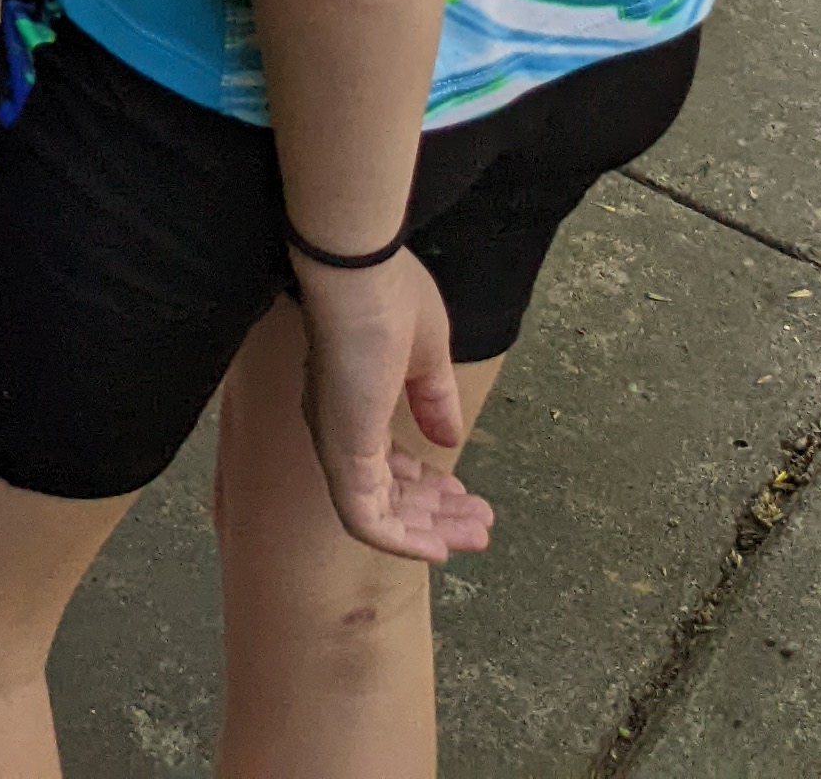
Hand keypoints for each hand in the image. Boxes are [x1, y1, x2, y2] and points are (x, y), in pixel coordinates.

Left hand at [294, 250, 493, 563]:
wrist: (357, 271)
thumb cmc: (389, 297)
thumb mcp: (426, 354)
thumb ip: (432, 398)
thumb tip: (448, 438)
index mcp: (355, 400)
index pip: (386, 460)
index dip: (425, 484)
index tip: (464, 494)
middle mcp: (340, 425)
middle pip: (388, 491)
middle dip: (437, 513)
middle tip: (483, 526)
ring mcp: (338, 441)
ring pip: (381, 511)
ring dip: (429, 530)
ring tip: (478, 534)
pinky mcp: (342, 452)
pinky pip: (364, 518)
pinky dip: (400, 540)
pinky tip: (438, 549)